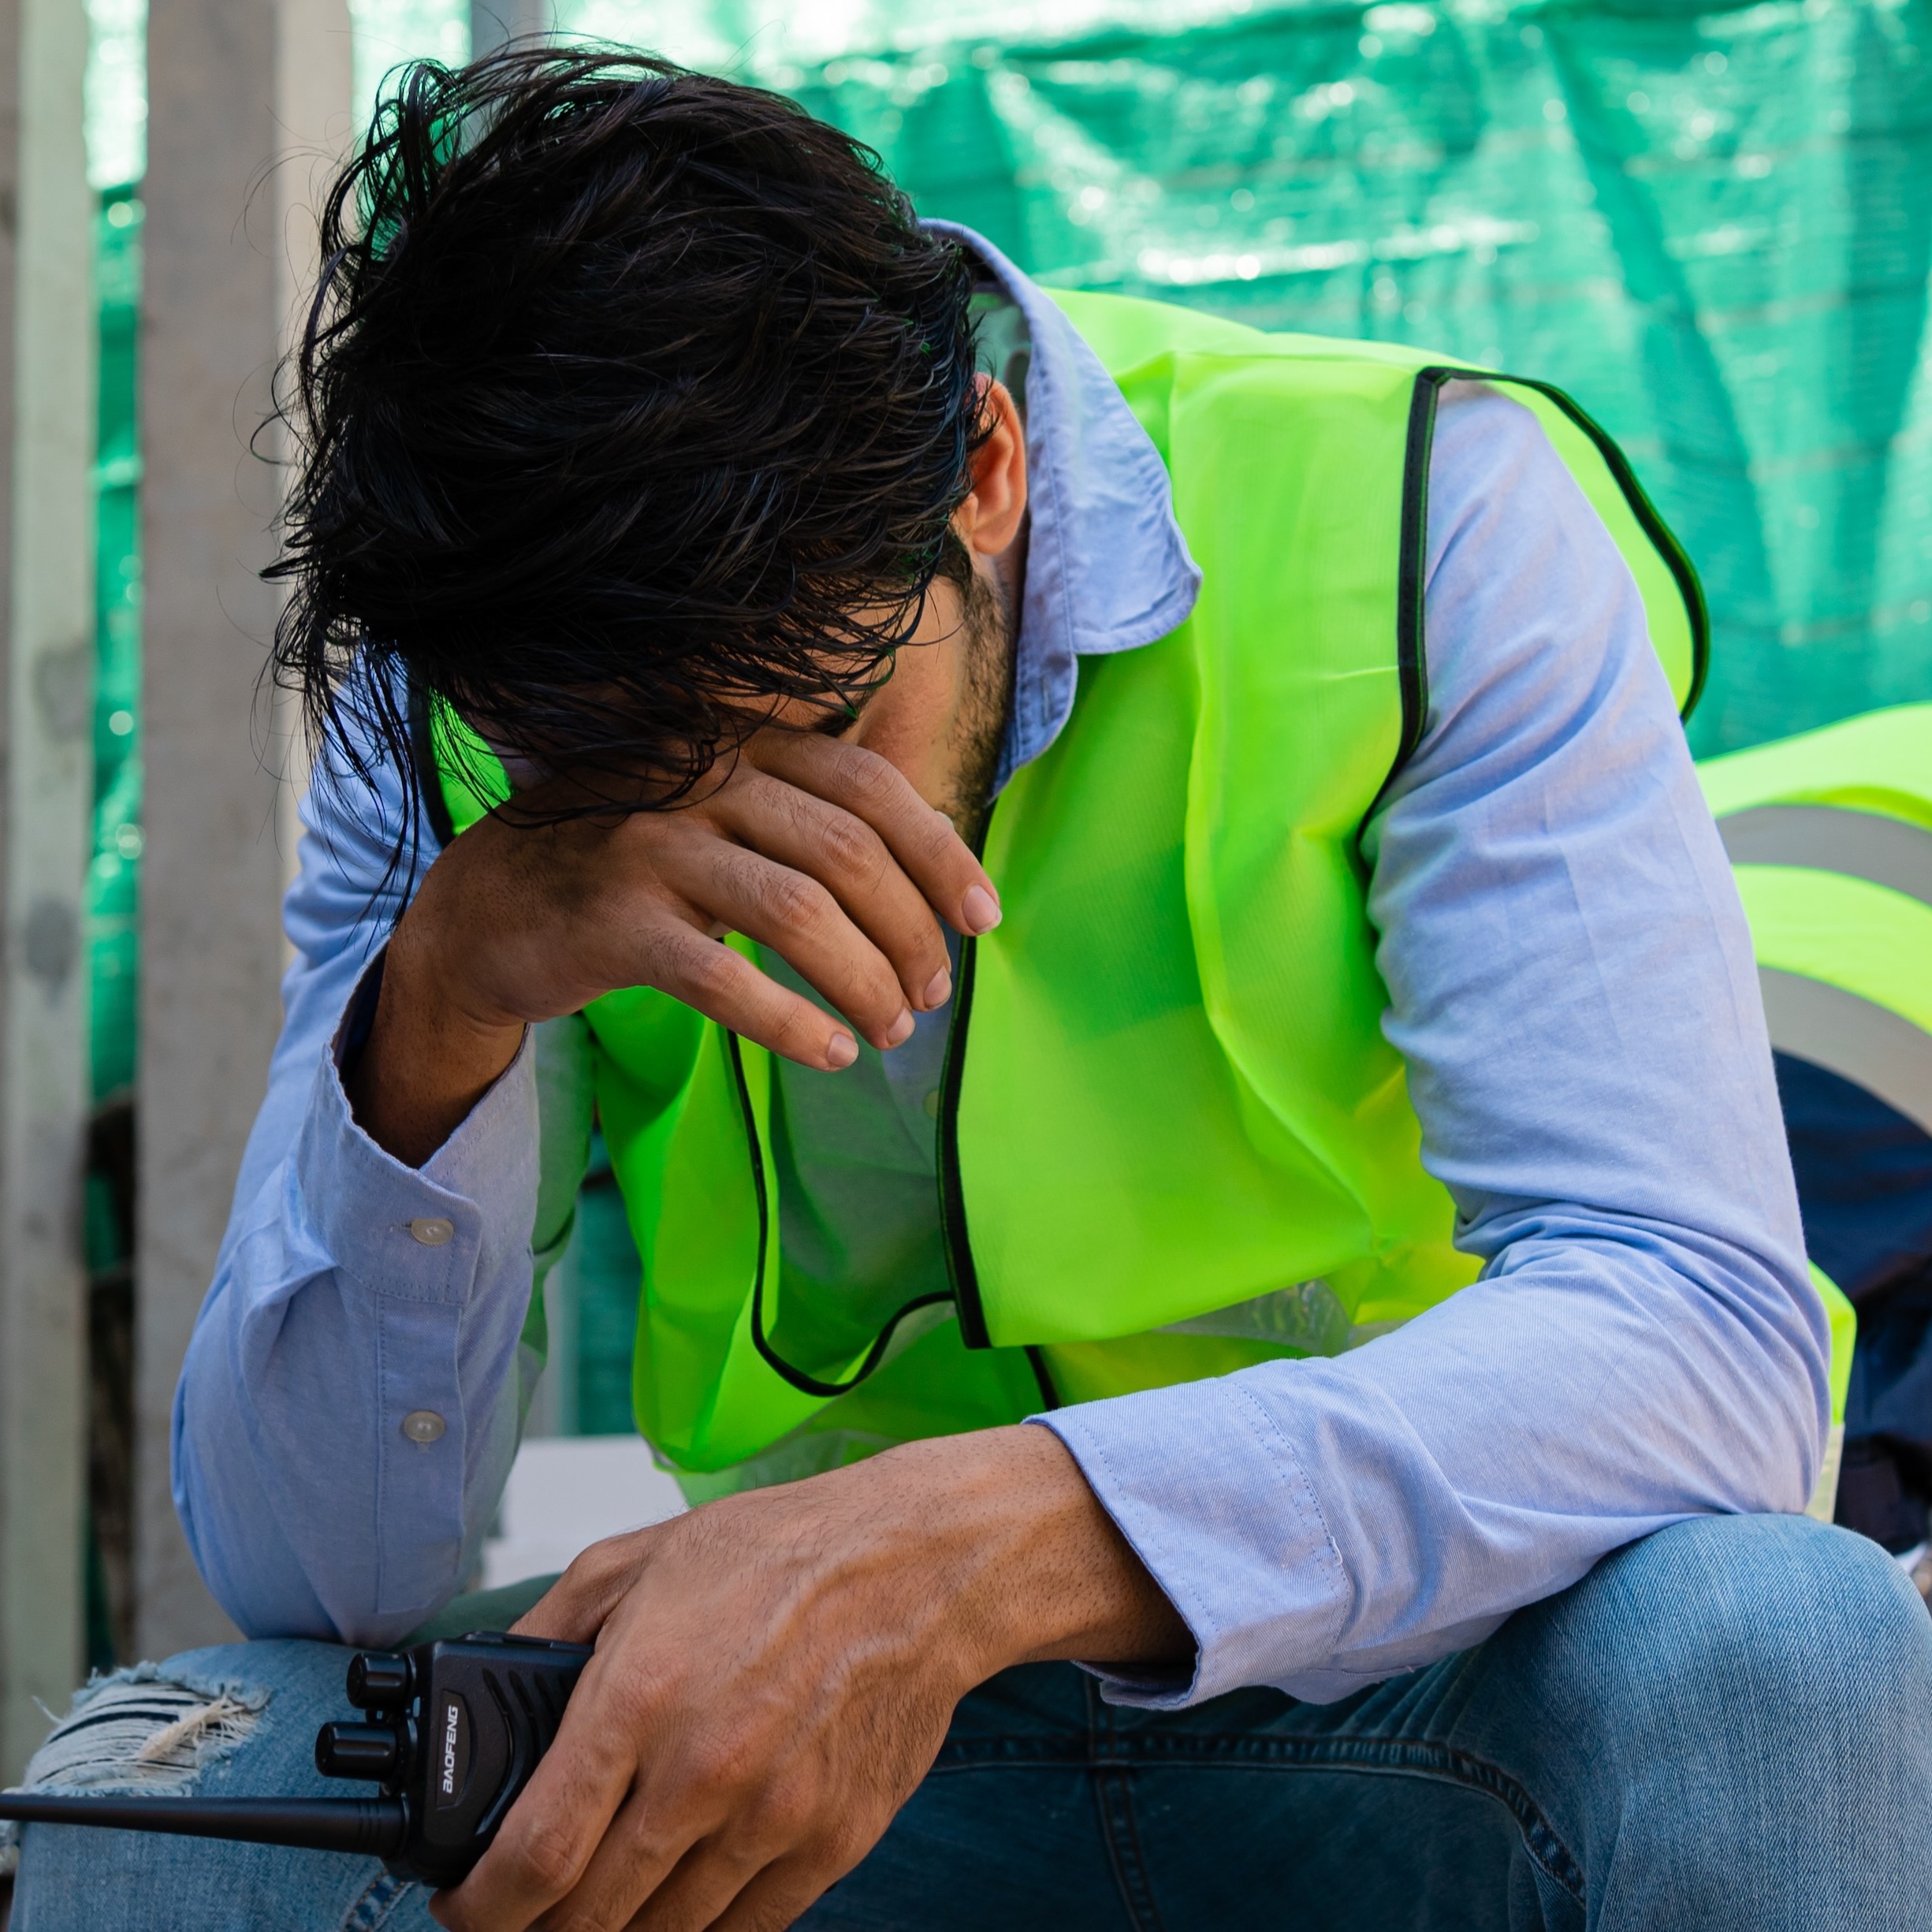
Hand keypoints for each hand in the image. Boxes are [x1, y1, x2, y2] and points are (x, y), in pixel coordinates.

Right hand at [349, 729, 1000, 1163]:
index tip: (983, 918)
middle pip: (848, 853)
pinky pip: (727, 979)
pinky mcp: (612, 922)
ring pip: (800, 915)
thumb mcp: (718, 814)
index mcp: (738, 742)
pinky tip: (831, 1053)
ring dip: (867, 983)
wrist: (488, 906)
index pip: (870, 784)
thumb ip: (807, 819)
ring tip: (893, 1030)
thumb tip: (936, 871)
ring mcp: (650, 845)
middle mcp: (698, 777)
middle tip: (933, 994)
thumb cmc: (633, 865)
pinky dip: (793, 1024)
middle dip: (911, 934)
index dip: (940, 853)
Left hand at [430, 1426, 1191, 1931]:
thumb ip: (544, 1631)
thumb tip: (484, 1688)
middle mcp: (700, 1773)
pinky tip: (679, 1901)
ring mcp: (770, 1819)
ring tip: (602, 1902)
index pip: (531, 1858)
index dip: (480, 1906)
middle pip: (587, 1917)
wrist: (917, 1565)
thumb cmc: (780, 1553)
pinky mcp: (829, 1844)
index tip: (465, 1905)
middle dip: (538, 1927)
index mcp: (638, 1699)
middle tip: (527, 1907)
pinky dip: (699, 1929)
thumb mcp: (635, 1561)